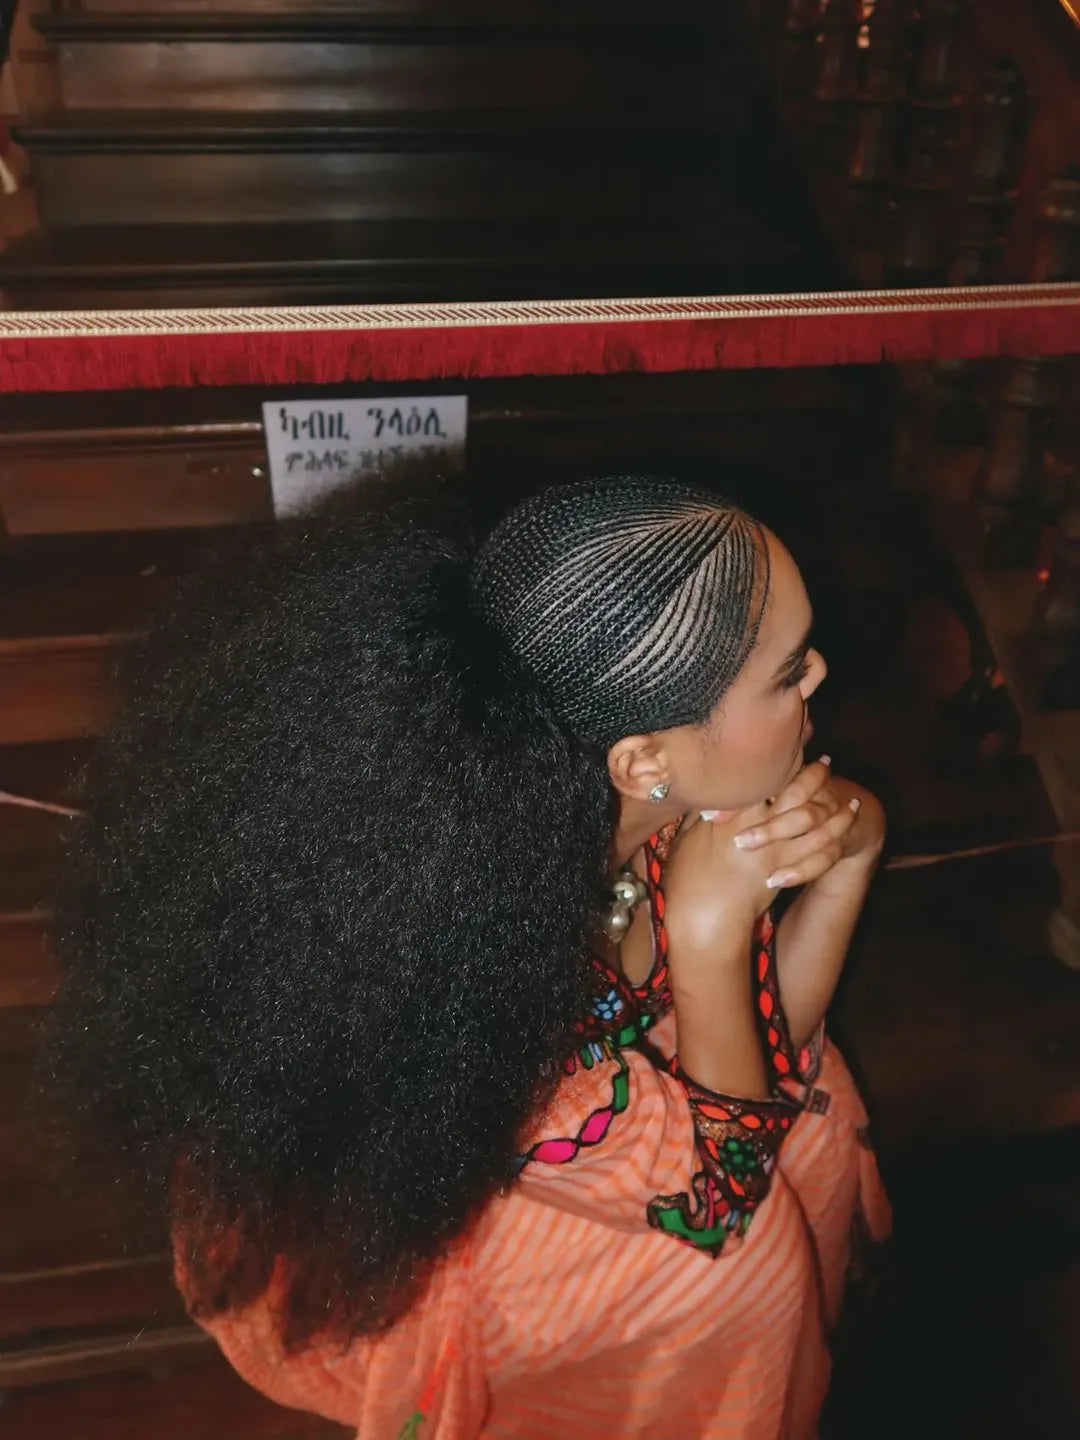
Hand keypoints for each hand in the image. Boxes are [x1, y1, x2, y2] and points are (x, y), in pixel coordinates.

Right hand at [662, 762, 858, 962]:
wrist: (702, 919)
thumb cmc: (688, 877)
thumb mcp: (689, 836)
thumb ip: (704, 810)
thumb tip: (712, 790)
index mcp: (732, 815)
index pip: (764, 779)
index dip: (781, 761)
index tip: (792, 745)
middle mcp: (758, 829)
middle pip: (795, 794)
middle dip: (813, 776)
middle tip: (826, 762)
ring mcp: (775, 852)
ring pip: (815, 823)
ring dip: (834, 808)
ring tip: (849, 796)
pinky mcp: (785, 873)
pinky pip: (818, 852)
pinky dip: (835, 836)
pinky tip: (843, 829)